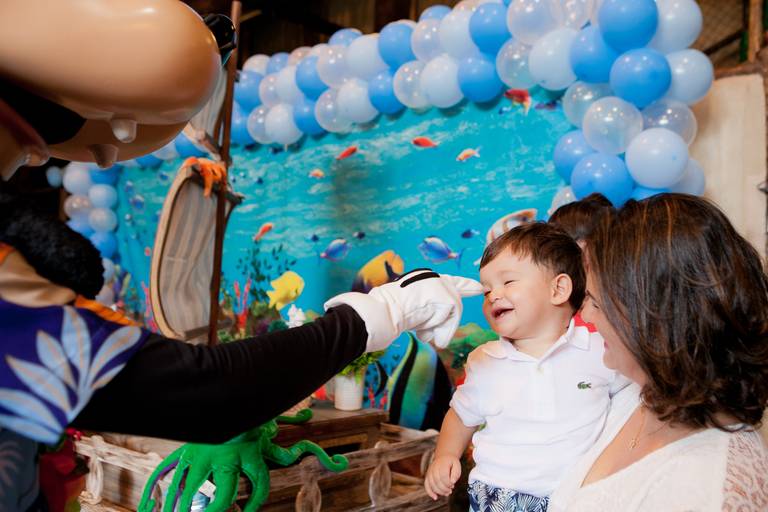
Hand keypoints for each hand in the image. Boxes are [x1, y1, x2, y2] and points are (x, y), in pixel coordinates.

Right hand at [324, 269, 482, 351]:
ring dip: (438, 329)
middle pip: (454, 304)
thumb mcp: (412, 308)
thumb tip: (437, 331)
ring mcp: (440, 285)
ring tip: (422, 333)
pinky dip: (441, 332)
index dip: (465, 284)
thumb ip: (427, 311)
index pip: (450, 282)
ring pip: (452, 314)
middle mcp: (434, 278)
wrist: (384, 311)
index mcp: (424, 279)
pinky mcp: (446, 296)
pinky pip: (451, 321)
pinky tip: (425, 333)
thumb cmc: (390, 312)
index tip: (479, 287)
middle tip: (435, 335)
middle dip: (448, 324)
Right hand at [424, 454, 461, 499]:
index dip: (449, 483)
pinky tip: (435, 497)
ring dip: (440, 492)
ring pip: (432, 485)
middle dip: (445, 489)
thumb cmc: (451, 463)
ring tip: (447, 492)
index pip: (444, 476)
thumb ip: (456, 474)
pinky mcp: (427, 476)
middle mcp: (434, 468)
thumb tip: (452, 482)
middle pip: (437, 482)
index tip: (453, 484)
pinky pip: (426, 485)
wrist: (444, 457)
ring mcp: (429, 472)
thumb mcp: (457, 465)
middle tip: (451, 490)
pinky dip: (430, 492)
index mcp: (442, 464)